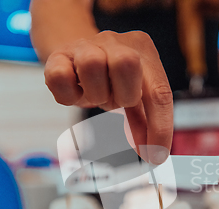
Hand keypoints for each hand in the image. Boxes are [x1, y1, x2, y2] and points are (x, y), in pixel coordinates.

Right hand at [44, 31, 172, 163]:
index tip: (156, 156)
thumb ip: (144, 123)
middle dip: (124, 94)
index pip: (159, 91)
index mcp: (142, 51)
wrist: (74, 58)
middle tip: (117, 102)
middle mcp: (116, 42)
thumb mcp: (132, 98)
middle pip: (127, 63)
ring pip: (92, 64)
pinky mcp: (58, 56)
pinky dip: (68, 95)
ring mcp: (85, 45)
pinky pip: (59, 76)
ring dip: (96, 92)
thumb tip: (153, 154)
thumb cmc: (109, 80)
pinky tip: (75, 93)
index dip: (160, 127)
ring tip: (97, 94)